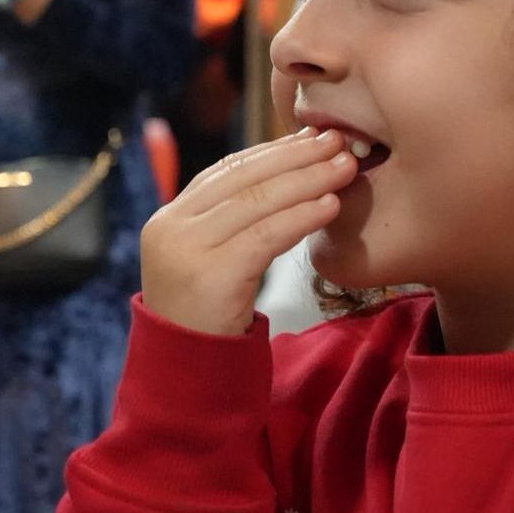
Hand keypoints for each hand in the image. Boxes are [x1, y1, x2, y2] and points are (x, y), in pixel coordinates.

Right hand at [140, 128, 357, 335]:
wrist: (187, 377)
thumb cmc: (211, 318)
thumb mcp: (213, 260)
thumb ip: (232, 222)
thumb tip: (287, 174)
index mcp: (169, 218)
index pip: (227, 171)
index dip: (273, 151)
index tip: (312, 136)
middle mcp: (170, 228)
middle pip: (243, 179)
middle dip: (295, 156)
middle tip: (338, 141)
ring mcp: (186, 250)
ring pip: (256, 202)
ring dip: (307, 180)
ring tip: (344, 167)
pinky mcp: (210, 275)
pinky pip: (265, 235)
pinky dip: (301, 216)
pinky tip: (330, 205)